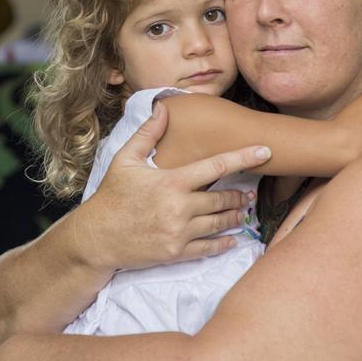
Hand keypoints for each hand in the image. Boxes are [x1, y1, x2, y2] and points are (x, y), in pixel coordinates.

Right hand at [73, 102, 271, 271]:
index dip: (244, 157)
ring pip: (219, 223)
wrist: (96, 238)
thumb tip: (162, 108)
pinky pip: (209, 248)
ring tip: (244, 211)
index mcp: (172, 181)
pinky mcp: (176, 253)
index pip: (217, 166)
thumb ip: (147, 134)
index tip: (265, 151)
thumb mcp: (125, 160)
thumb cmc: (111, 196)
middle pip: (223, 199)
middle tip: (251, 193)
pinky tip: (233, 239)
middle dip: (240, 195)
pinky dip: (224, 243)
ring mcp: (180, 232)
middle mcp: (180, 207)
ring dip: (236, 217)